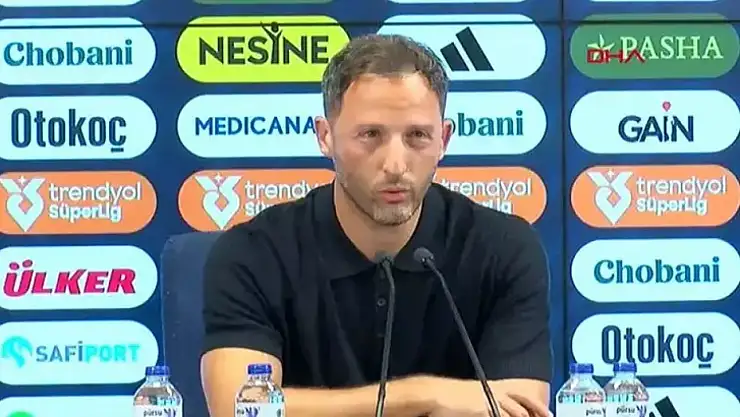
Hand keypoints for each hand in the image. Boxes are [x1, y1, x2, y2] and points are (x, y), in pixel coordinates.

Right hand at [426, 378, 550, 416]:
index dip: (535, 403)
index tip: (546, 411)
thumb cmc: (447, 397)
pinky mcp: (483, 409)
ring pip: (515, 412)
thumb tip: (491, 408)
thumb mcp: (470, 396)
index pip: (519, 394)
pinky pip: (502, 416)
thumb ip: (483, 400)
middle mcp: (493, 391)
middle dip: (538, 410)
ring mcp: (489, 400)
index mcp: (491, 387)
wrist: (434, 394)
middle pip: (522, 401)